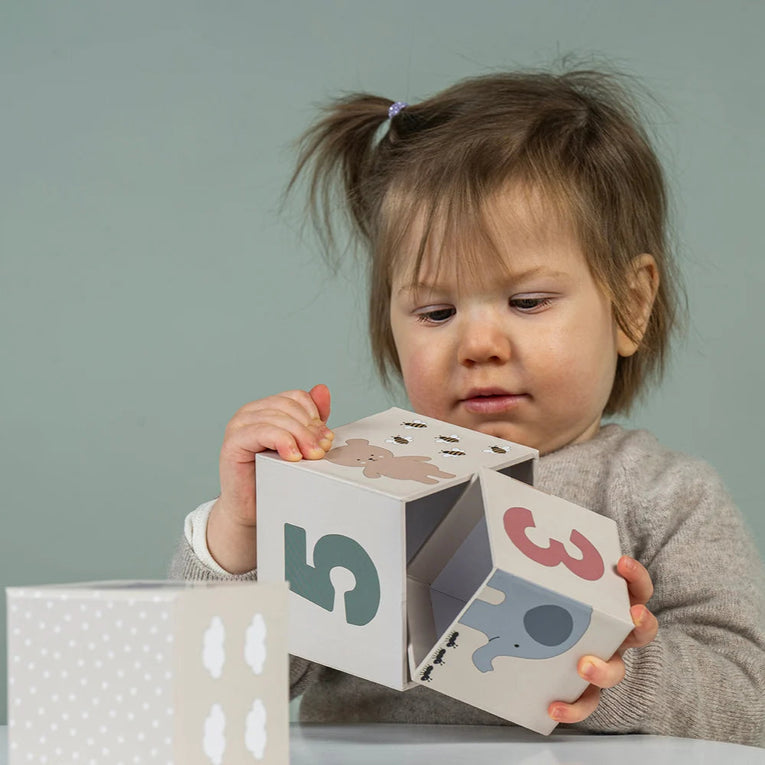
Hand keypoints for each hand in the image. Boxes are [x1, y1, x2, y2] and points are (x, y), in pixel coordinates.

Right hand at [207, 384, 332, 572]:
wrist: (252, 508)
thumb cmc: (275, 477)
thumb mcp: (300, 445)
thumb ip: (311, 419)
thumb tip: (322, 389)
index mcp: (266, 408)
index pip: (296, 397)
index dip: (315, 416)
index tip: (326, 439)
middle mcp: (251, 412)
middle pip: (289, 407)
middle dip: (310, 429)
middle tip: (322, 450)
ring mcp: (239, 425)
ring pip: (278, 418)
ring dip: (301, 437)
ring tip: (311, 457)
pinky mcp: (233, 442)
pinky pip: (262, 431)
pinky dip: (282, 441)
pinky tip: (293, 457)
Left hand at [547, 555, 658, 724]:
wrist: (546, 644)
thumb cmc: (558, 604)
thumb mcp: (560, 583)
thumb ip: (551, 558)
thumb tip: (526, 521)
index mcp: (614, 606)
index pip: (637, 588)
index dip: (635, 577)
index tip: (623, 563)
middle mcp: (616, 634)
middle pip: (641, 631)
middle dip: (641, 622)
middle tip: (631, 615)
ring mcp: (604, 661)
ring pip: (616, 671)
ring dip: (604, 670)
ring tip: (584, 666)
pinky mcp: (586, 688)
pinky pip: (586, 702)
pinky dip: (573, 708)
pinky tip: (553, 706)